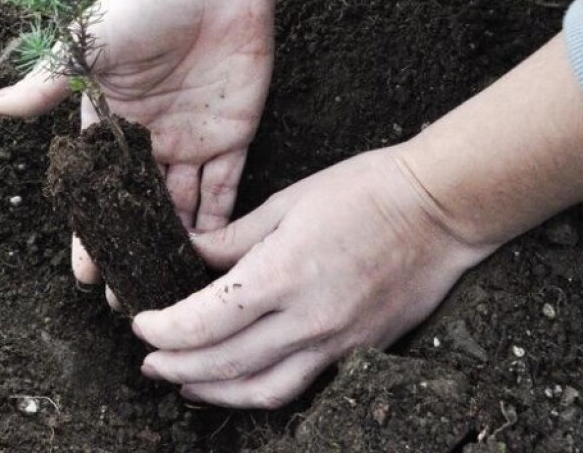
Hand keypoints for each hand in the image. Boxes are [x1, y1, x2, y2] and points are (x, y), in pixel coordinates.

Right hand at [0, 0, 274, 278]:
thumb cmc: (145, 6)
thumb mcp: (89, 47)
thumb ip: (49, 83)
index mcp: (110, 121)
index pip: (97, 188)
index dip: (91, 231)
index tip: (86, 275)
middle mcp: (149, 139)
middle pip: (138, 208)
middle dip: (132, 252)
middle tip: (128, 304)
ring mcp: (191, 140)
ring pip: (181, 208)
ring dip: (173, 247)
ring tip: (169, 293)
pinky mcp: (231, 135)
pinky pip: (225, 189)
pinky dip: (220, 223)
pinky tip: (211, 260)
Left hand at [132, 148, 492, 408]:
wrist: (441, 210)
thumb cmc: (364, 191)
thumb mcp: (286, 202)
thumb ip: (232, 237)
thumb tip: (187, 252)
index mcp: (282, 273)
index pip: (204, 321)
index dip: (164, 329)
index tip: (140, 322)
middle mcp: (308, 319)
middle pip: (224, 364)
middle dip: (177, 365)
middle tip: (148, 359)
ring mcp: (337, 342)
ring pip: (261, 390)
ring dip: (214, 391)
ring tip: (183, 381)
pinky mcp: (359, 351)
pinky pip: (300, 386)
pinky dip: (260, 391)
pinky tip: (239, 381)